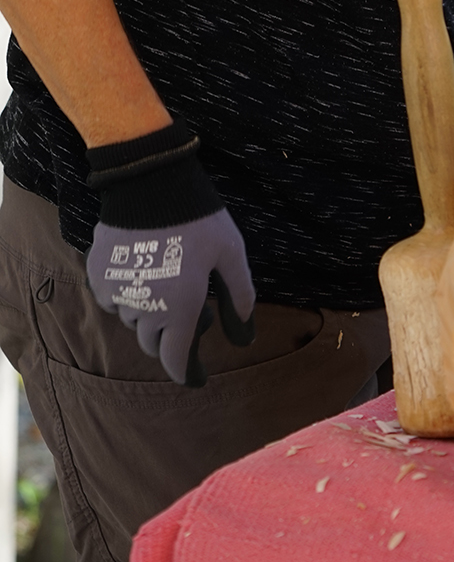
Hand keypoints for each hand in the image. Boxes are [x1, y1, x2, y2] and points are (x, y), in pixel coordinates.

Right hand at [85, 119, 254, 385]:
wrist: (151, 184)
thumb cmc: (199, 219)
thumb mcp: (231, 254)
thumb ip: (240, 297)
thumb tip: (246, 338)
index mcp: (180, 308)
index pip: (176, 360)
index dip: (188, 372)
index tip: (196, 376)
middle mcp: (145, 309)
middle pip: (154, 341)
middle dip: (172, 335)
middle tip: (194, 309)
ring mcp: (118, 293)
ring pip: (134, 319)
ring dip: (151, 312)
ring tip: (171, 280)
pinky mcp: (99, 276)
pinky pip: (114, 298)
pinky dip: (129, 293)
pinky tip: (144, 268)